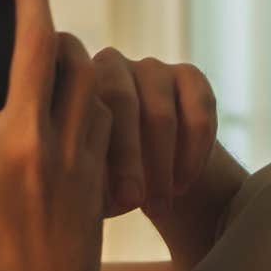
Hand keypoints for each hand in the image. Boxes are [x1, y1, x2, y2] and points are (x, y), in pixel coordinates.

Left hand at [83, 48, 219, 218]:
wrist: (148, 171)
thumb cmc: (102, 179)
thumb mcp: (84, 180)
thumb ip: (75, 177)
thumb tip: (73, 193)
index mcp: (75, 86)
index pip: (88, 111)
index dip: (107, 158)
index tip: (122, 202)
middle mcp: (111, 65)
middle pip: (123, 103)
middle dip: (132, 160)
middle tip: (137, 203)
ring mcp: (152, 68)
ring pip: (161, 114)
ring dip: (163, 166)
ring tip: (160, 205)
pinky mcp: (190, 76)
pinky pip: (198, 114)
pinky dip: (193, 155)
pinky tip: (182, 186)